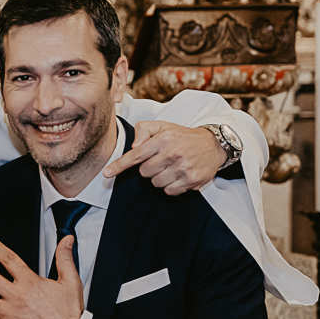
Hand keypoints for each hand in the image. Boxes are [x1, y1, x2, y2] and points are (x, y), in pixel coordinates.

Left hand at [102, 121, 224, 194]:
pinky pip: (169, 191)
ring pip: (155, 183)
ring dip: (160, 178)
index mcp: (163, 140)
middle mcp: (172, 154)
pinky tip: (179, 176)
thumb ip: (144, 130)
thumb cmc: (183, 136)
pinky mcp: (191, 180)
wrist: (213, 145)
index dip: (119, 166)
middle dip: (149, 169)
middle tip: (162, 161)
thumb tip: (134, 147)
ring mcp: (182, 168)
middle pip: (144, 173)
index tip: (106, 173)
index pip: (136, 155)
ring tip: (172, 167)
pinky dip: (171, 187)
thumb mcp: (163, 126)